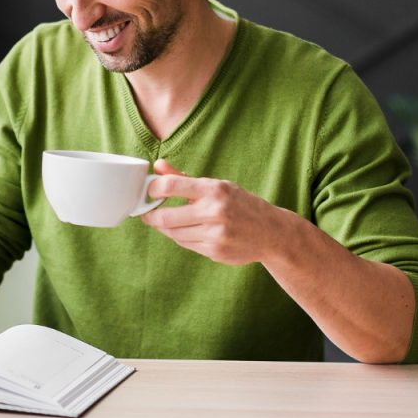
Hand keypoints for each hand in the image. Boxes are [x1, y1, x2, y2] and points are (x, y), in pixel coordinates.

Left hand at [140, 159, 290, 265]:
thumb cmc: (241, 204)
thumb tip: (158, 166)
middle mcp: (215, 211)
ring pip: (174, 233)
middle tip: (145, 213)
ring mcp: (215, 234)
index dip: (153, 189)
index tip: (148, 191)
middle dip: (150, 216)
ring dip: (165, 228)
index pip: (171, 186)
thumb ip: (184, 178)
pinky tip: (185, 231)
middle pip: (166, 217)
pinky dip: (180, 237)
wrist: (272, 233)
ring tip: (165, 221)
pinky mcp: (215, 251)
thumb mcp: (218, 186)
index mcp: (215, 189)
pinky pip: (186, 245)